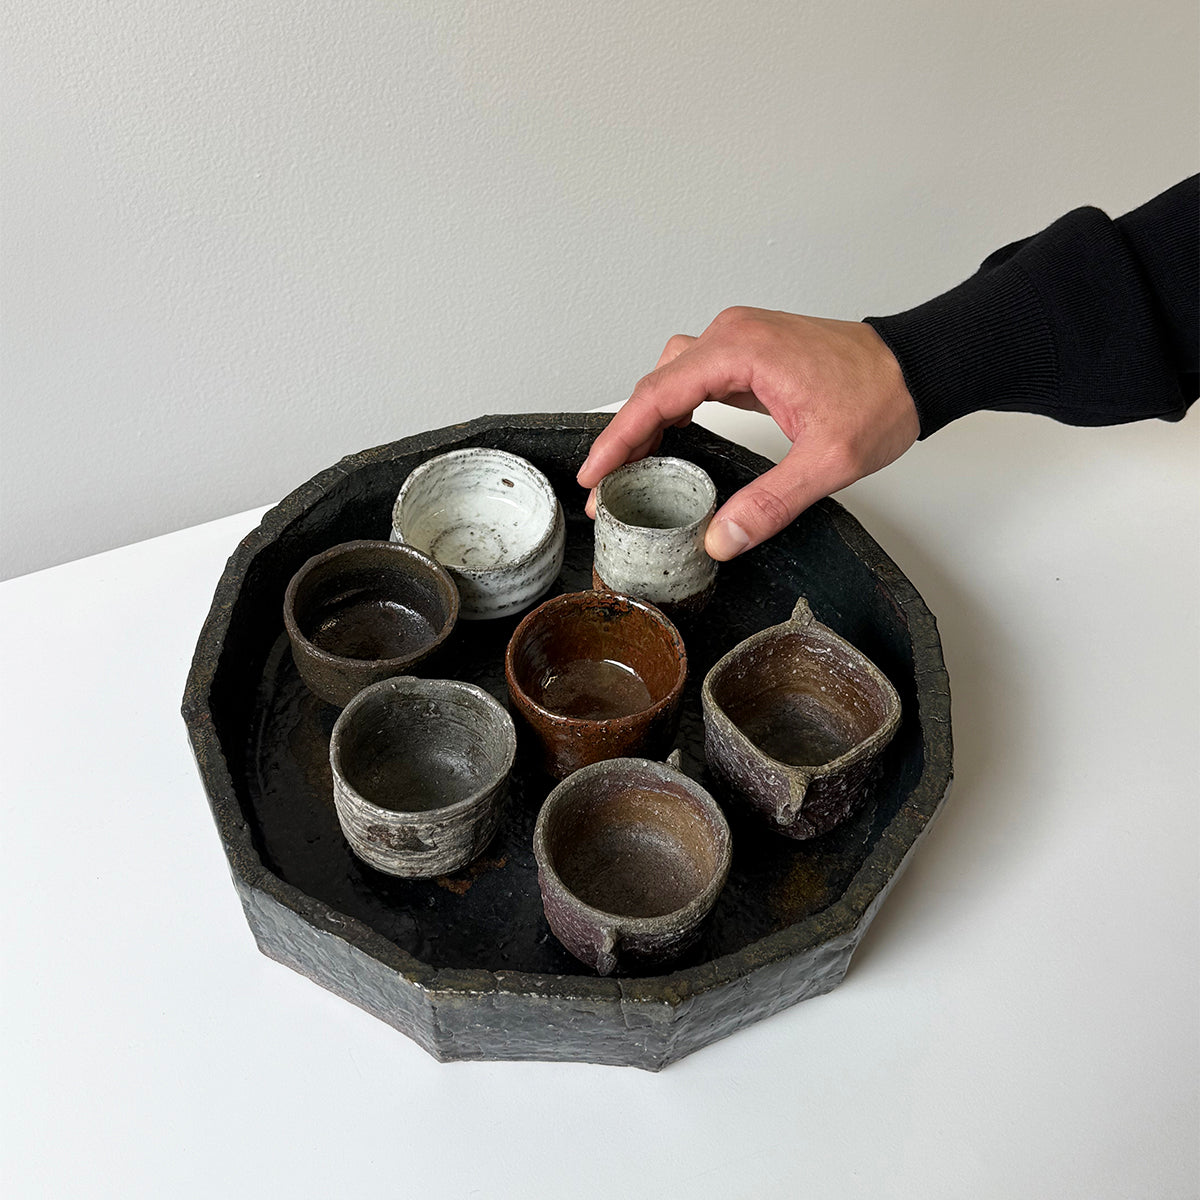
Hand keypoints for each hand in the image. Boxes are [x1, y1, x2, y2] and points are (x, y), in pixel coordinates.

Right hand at [576, 307, 919, 559]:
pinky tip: (670, 443)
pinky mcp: (750, 354)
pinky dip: (673, 410)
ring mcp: (740, 342)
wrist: (919, 367)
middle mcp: (732, 336)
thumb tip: (719, 538)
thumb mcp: (828, 462)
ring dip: (647, 422)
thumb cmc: (882, 398)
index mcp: (741, 351)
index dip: (618, 439)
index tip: (593, 475)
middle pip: (655, 386)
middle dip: (625, 438)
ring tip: (631, 471)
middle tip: (606, 490)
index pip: (657, 396)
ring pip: (670, 379)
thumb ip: (770, 503)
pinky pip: (694, 379)